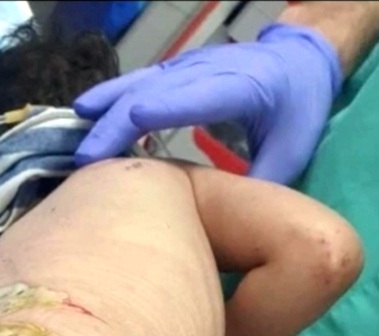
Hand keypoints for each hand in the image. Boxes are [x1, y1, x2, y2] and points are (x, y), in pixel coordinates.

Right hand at [74, 24, 341, 181]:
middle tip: (85, 157)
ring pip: (143, 81)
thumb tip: (224, 231)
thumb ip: (257, 187)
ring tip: (76, 125)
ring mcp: (191, 66)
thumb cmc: (298, 109)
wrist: (301, 61)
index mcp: (243, 85)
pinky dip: (113, 98)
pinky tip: (87, 111)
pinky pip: (141, 82)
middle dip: (118, 120)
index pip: (196, 96)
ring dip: (107, 104)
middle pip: (157, 90)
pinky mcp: (178, 71)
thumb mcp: (290, 154)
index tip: (128, 126)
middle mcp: (211, 68)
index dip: (161, 108)